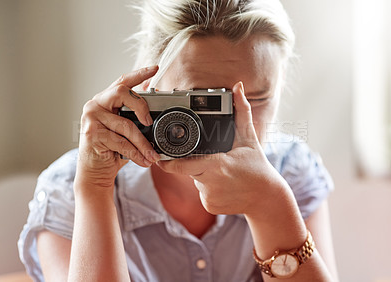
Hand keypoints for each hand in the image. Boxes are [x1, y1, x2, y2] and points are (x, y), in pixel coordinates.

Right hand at [76, 66, 160, 189]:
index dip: (139, 74)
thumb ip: (134, 118)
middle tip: (150, 122)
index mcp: (104, 101)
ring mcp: (91, 118)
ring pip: (126, 125)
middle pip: (122, 92)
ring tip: (152, 155)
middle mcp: (95, 105)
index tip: (155, 68)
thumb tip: (155, 114)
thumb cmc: (111, 150)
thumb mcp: (124, 130)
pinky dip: (136, 153)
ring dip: (143, 143)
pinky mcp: (92, 134)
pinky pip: (122, 142)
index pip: (122, 82)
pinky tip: (143, 160)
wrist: (95, 172)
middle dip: (141, 106)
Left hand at [156, 81, 288, 217]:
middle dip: (193, 162)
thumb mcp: (249, 139)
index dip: (168, 161)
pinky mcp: (210, 206)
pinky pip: (202, 193)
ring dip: (202, 174)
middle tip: (211, 158)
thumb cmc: (258, 168)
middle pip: (188, 169)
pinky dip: (208, 187)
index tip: (159, 157)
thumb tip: (237, 87)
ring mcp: (209, 197)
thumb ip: (241, 112)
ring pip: (195, 181)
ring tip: (223, 173)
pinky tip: (224, 185)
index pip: (182, 164)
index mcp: (216, 165)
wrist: (267, 199)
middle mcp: (210, 183)